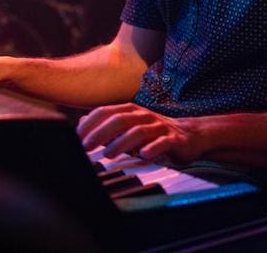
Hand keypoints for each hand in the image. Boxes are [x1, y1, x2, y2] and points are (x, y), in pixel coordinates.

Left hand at [76, 103, 201, 164]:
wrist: (189, 135)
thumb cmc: (154, 132)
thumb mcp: (128, 127)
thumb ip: (106, 125)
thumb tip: (82, 122)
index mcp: (130, 110)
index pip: (105, 112)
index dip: (90, 124)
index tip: (77, 138)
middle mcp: (143, 115)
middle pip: (119, 120)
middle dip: (100, 133)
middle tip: (86, 147)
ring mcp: (159, 126)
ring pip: (138, 131)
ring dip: (121, 143)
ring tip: (108, 154)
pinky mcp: (173, 139)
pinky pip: (162, 142)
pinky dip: (152, 148)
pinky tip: (143, 155)